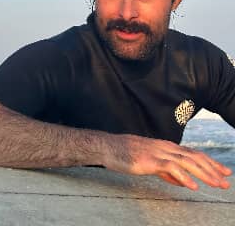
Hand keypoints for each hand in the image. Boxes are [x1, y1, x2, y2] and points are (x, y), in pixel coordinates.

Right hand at [103, 134, 231, 189]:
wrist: (109, 146)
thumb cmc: (126, 153)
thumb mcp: (149, 161)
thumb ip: (166, 171)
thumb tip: (182, 182)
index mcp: (166, 147)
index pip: (193, 153)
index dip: (209, 162)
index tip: (222, 171)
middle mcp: (165, 147)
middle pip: (194, 156)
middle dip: (212, 168)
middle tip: (226, 180)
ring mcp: (158, 152)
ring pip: (187, 161)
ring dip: (204, 173)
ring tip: (217, 184)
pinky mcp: (149, 160)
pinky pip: (170, 168)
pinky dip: (183, 176)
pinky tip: (192, 186)